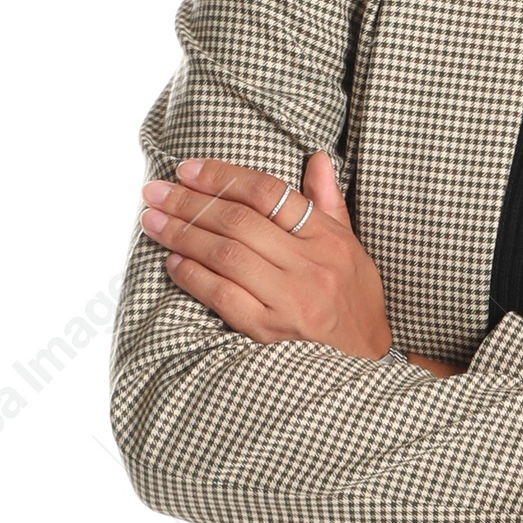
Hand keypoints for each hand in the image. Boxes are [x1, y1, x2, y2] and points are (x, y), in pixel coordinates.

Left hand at [142, 154, 405, 359]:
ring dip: (182, 236)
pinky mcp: (273, 333)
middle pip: (238, 222)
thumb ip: (328, 204)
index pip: (267, 193)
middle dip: (189, 203)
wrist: (370, 362)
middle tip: (154, 193)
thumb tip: (314, 159)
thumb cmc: (356, 303)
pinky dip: (193, 277)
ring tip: (153, 222)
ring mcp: (292, 301)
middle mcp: (311, 265)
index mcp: (328, 239)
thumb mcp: (351, 248)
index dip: (221, 176)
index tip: (186, 170)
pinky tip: (173, 263)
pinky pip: (223, 297)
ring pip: (226, 256)